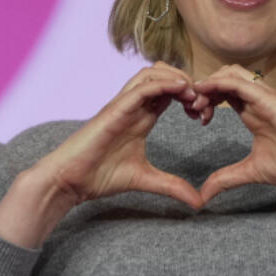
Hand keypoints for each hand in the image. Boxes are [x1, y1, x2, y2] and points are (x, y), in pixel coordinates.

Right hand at [0, 62, 203, 246]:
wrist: (69, 180)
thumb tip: (198, 202)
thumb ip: (172, 186)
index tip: (206, 114)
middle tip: (204, 102)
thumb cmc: (99, 176)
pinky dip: (163, 83)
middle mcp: (134, 106)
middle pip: (164, 74)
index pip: (171, 92)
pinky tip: (182, 90)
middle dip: (188, 82)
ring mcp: (123, 105)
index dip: (192, 96)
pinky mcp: (114, 109)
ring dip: (177, 78)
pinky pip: (141, 87)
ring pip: (152, 73)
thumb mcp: (146, 179)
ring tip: (194, 95)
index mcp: (142, 117)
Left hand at [191, 66, 275, 206]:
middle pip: (225, 77)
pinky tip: (204, 93)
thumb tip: (203, 195)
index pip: (224, 92)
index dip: (206, 99)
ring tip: (197, 103)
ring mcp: (265, 97)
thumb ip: (225, 178)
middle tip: (193, 109)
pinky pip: (240, 82)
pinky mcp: (270, 99)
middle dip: (204, 89)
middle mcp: (259, 100)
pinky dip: (219, 83)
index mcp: (254, 112)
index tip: (196, 118)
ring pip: (231, 73)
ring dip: (209, 84)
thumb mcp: (250, 171)